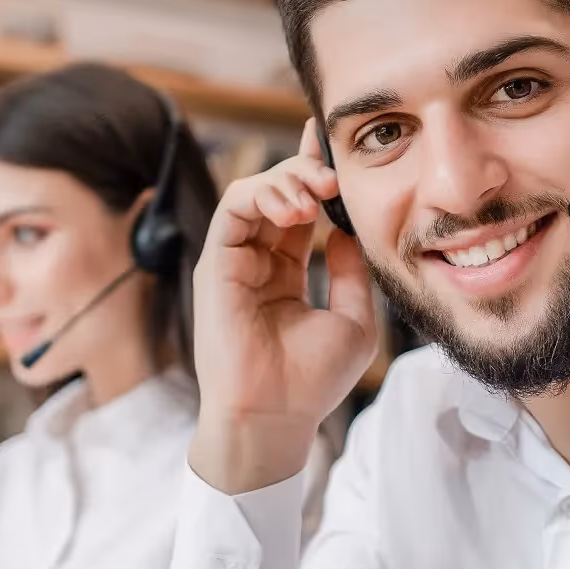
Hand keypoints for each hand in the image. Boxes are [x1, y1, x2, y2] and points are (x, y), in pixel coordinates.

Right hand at [188, 121, 376, 494]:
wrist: (275, 417)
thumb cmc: (311, 383)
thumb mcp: (354, 320)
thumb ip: (353, 273)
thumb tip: (352, 231)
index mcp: (286, 275)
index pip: (301, 212)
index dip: (318, 178)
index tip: (339, 150)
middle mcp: (257, 264)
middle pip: (279, 195)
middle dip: (307, 170)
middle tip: (336, 172)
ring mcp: (233, 263)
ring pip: (255, 193)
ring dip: (289, 180)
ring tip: (320, 190)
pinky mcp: (215, 265)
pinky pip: (234, 209)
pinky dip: (264, 194)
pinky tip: (297, 206)